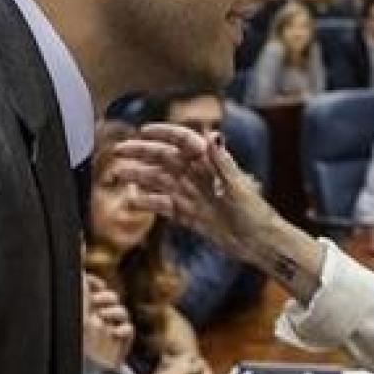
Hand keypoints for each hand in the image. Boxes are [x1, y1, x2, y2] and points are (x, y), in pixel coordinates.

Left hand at [81, 274, 132, 370]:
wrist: (89, 372)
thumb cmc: (79, 345)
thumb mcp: (78, 317)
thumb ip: (81, 294)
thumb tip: (81, 276)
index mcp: (86, 309)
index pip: (95, 288)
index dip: (95, 283)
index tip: (94, 284)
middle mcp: (101, 316)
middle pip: (110, 296)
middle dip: (105, 297)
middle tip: (97, 302)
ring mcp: (113, 327)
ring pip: (121, 311)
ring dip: (113, 312)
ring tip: (102, 318)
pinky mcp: (123, 339)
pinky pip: (128, 328)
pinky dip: (122, 329)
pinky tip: (113, 333)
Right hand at [111, 124, 275, 266]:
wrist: (258, 242)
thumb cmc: (254, 212)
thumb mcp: (237, 185)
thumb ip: (222, 161)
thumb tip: (213, 134)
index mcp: (209, 162)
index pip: (182, 140)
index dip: (162, 133)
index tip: (142, 131)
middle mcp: (197, 175)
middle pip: (164, 158)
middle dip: (140, 153)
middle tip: (117, 151)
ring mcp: (191, 194)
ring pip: (158, 181)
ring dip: (137, 176)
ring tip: (116, 175)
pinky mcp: (188, 214)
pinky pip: (162, 206)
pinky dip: (147, 203)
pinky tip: (131, 202)